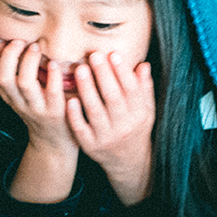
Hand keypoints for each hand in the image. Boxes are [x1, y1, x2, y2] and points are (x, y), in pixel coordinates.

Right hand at [0, 39, 77, 202]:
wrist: (55, 144)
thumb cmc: (40, 111)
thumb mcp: (20, 96)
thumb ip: (15, 74)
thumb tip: (13, 40)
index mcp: (7, 95)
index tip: (2, 40)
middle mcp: (18, 102)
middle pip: (4, 77)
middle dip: (9, 54)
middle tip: (20, 41)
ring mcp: (37, 108)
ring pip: (25, 83)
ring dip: (29, 61)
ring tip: (37, 47)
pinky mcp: (56, 113)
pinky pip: (53, 93)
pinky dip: (53, 76)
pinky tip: (55, 64)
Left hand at [67, 51, 155, 204]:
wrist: (128, 162)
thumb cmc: (135, 128)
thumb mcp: (145, 109)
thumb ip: (143, 88)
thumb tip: (143, 64)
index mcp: (138, 114)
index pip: (131, 90)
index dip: (122, 72)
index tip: (113, 54)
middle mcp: (123, 126)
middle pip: (113, 97)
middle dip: (103, 75)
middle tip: (94, 55)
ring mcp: (106, 137)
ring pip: (95, 110)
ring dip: (87, 89)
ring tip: (80, 69)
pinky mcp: (91, 146)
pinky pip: (82, 129)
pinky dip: (75, 115)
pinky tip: (70, 100)